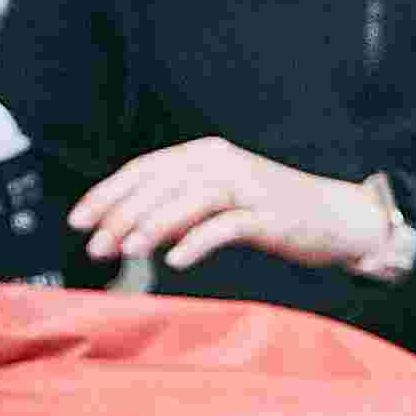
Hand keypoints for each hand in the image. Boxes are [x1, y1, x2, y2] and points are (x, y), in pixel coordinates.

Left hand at [73, 138, 381, 273]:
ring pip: (191, 199)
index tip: (79, 221)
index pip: (145, 169)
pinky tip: (175, 261)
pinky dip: (197, 242)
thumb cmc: (271, 210)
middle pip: (162, 184)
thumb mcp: (217, 200)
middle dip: (123, 216)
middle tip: (97, 247)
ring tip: (130, 251)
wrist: (336, 217)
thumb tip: (125, 231)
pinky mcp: (270, 215)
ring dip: (155, 226)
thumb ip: (175, 208)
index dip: (107, 194)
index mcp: (207, 154)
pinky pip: (227, 226)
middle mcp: (225, 163)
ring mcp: (249, 187)